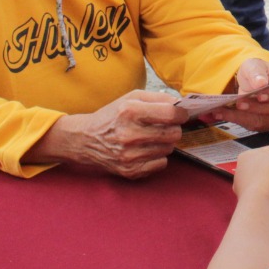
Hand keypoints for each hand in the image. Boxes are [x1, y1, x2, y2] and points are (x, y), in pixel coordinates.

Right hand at [42, 90, 189, 178]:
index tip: (180, 114)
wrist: (86, 139)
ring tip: (150, 137)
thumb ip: (159, 98)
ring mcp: (130, 155)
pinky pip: (161, 164)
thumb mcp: (131, 97)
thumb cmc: (113, 116)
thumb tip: (182, 104)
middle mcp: (129, 134)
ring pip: (169, 149)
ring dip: (164, 142)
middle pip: (174, 133)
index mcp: (130, 111)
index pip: (171, 114)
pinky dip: (158, 156)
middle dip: (173, 128)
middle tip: (164, 126)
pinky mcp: (131, 170)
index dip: (181, 113)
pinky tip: (146, 150)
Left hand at [208, 58, 268, 131]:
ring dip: (246, 116)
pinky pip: (259, 125)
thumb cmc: (256, 71)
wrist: (251, 83)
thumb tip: (261, 83)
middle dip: (257, 107)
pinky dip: (240, 121)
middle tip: (239, 104)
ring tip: (224, 111)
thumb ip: (256, 72)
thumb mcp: (253, 65)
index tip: (258, 96)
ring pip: (268, 119)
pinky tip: (224, 115)